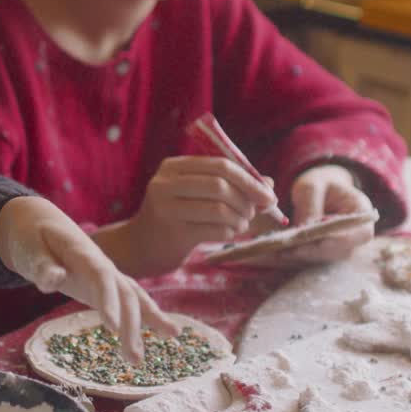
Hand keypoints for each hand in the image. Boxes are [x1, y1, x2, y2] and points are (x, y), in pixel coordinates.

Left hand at [0, 197, 179, 362]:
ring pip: (133, 299)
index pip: (101, 279)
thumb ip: (41, 264)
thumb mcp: (29, 248)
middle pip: (124, 294)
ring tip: (143, 359)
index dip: (109, 302)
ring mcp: (108, 274)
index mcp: (83, 254)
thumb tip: (54, 280)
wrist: (41, 224)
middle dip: (131, 326)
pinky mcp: (107, 285)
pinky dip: (149, 317)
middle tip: (133, 359)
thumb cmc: (32, 238)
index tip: (112, 328)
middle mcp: (103, 265)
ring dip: (143, 327)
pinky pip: (131, 301)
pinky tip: (169, 333)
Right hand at [106, 156, 277, 276]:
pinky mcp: (172, 233)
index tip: (269, 195)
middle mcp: (165, 184)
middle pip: (220, 185)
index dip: (250, 179)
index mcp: (173, 167)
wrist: (141, 246)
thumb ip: (228, 184)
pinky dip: (230, 232)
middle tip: (255, 212)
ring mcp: (166, 208)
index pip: (220, 165)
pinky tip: (228, 233)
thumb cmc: (175, 216)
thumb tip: (269, 184)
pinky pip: (214, 230)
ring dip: (240, 219)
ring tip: (240, 224)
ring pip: (219, 209)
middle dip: (246, 200)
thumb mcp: (195, 193)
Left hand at [279, 164, 374, 262]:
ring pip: (325, 258)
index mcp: (362, 214)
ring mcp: (345, 247)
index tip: (302, 242)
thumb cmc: (321, 184)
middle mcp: (358, 236)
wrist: (323, 189)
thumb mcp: (312, 186)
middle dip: (310, 252)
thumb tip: (303, 230)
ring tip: (277, 252)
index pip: (351, 235)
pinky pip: (315, 259)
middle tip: (283, 251)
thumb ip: (310, 205)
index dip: (328, 242)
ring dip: (301, 257)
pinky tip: (279, 253)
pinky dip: (297, 257)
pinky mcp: (329, 253)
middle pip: (337, 251)